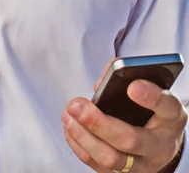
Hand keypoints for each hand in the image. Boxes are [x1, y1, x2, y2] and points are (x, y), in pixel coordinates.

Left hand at [61, 70, 186, 171]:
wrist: (160, 140)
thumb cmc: (151, 108)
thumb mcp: (151, 88)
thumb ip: (125, 75)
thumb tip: (100, 85)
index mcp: (171, 116)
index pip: (166, 106)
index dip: (150, 96)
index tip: (132, 86)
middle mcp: (160, 145)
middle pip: (130, 140)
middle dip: (98, 123)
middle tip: (77, 105)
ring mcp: (142, 165)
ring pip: (111, 159)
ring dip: (84, 136)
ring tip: (68, 114)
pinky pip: (98, 166)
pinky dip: (79, 146)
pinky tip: (70, 128)